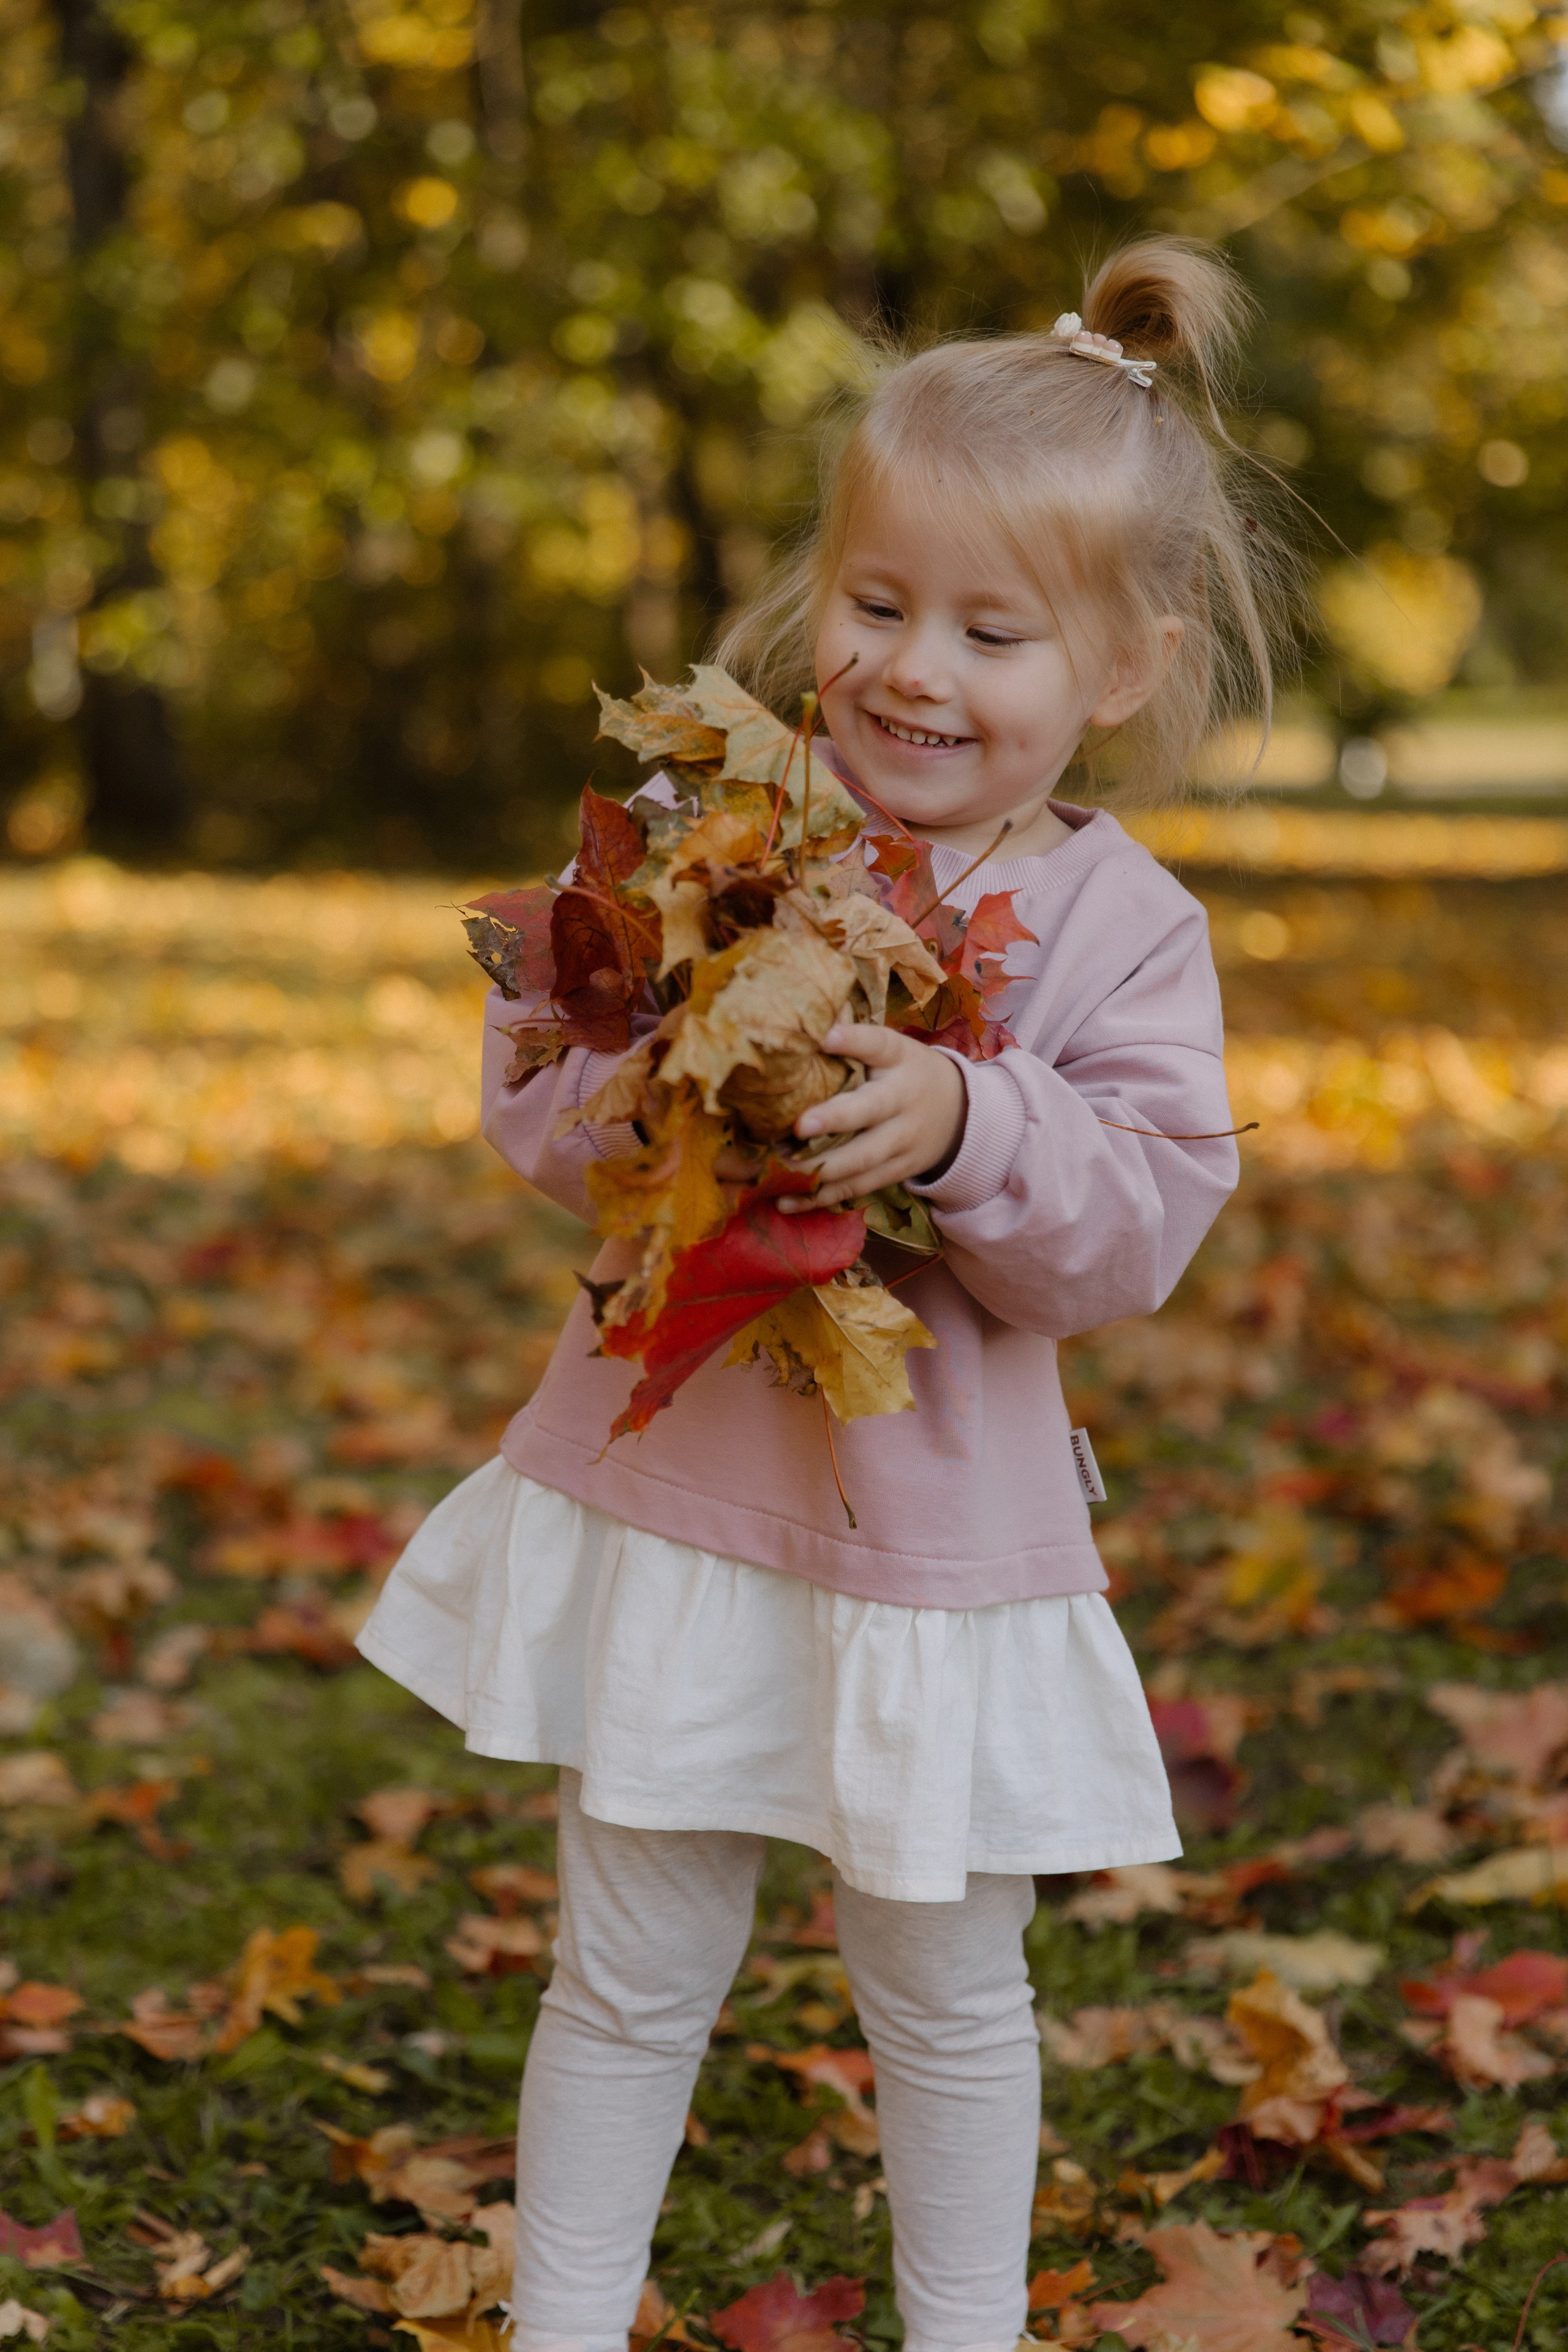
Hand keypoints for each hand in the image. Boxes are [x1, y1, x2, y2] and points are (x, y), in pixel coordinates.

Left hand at [778, 1023, 966, 1211]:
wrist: (960, 1114)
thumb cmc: (908, 1073)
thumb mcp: (894, 1050)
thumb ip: (857, 1043)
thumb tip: (806, 1030)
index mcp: (901, 1061)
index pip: (880, 1044)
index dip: (855, 1041)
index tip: (827, 1037)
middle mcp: (903, 1101)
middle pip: (871, 1111)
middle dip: (835, 1120)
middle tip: (798, 1126)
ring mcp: (902, 1142)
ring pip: (861, 1160)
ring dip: (818, 1169)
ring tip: (778, 1168)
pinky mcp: (895, 1172)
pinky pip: (856, 1187)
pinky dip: (820, 1197)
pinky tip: (786, 1200)